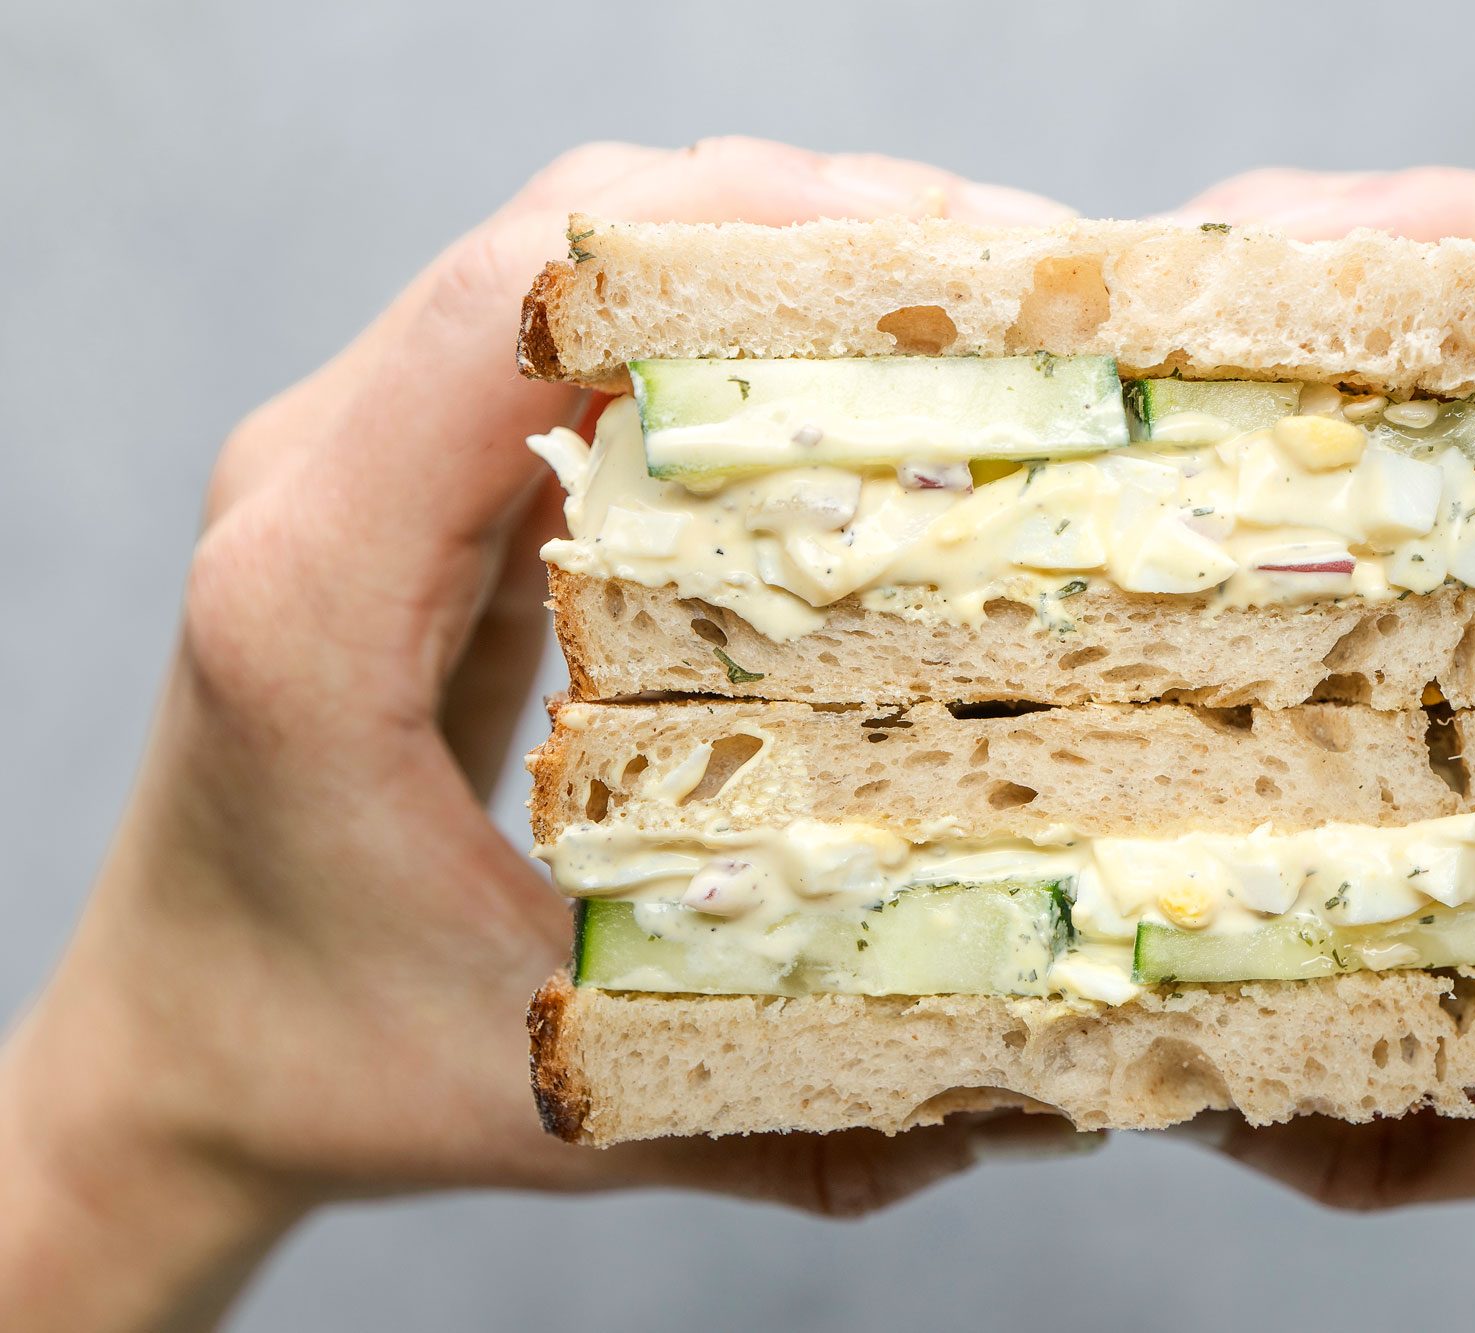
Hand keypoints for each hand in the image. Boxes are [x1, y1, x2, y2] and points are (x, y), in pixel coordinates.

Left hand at [0, 137, 1081, 1332]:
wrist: (169, 1053)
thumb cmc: (321, 1067)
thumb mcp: (564, 1089)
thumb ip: (795, 1124)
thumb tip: (1034, 1110)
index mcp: (316, 593)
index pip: (511, 311)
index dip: (734, 239)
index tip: (940, 249)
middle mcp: (313, 485)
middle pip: (554, 235)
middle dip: (794, 221)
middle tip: (1007, 273)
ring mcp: (353, 470)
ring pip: (562, 262)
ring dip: (759, 254)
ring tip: (952, 301)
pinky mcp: (408, 492)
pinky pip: (562, 342)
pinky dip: (710, 324)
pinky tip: (838, 375)